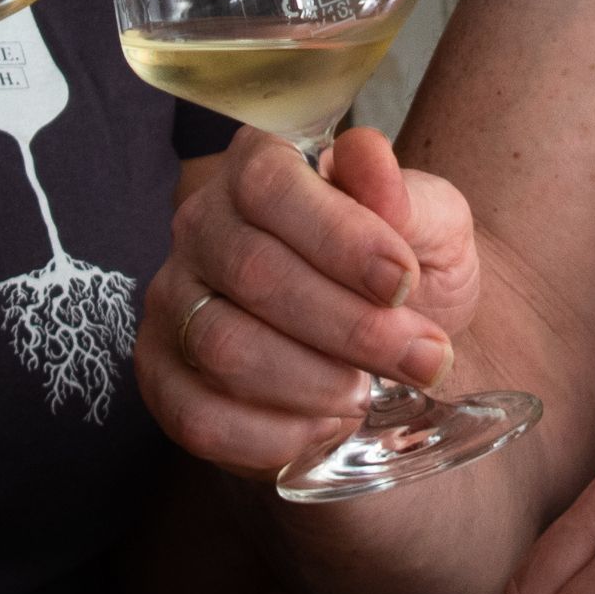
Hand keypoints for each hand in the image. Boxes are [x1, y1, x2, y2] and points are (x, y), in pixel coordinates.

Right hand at [138, 127, 483, 474]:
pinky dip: (273, 435)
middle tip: (422, 359)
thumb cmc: (404, 272)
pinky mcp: (163, 377)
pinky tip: (323, 427)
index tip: (404, 283)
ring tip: (369, 393)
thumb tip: (364, 157)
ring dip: (313, 383)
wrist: (391, 343)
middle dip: (350, 327)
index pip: (272, 187)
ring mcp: (172, 302)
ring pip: (224, 348)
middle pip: (254, 274)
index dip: (339, 238)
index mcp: (259, 167)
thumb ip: (403, 195)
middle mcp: (200, 226)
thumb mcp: (431, 225)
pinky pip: (198, 417)